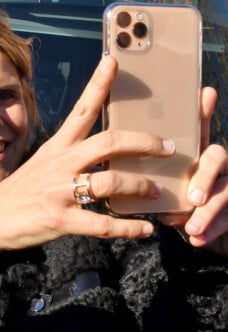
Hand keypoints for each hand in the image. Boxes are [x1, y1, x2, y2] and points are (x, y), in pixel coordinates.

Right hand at [0, 55, 172, 258]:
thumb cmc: (19, 191)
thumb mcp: (41, 164)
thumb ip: (69, 156)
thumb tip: (103, 153)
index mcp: (56, 147)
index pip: (81, 110)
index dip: (99, 85)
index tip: (114, 61)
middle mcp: (60, 164)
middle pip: (108, 143)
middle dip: (144, 142)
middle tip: (167, 147)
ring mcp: (60, 192)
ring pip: (111, 183)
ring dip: (140, 186)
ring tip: (155, 190)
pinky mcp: (60, 220)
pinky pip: (102, 224)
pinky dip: (128, 228)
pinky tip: (144, 229)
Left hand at [159, 87, 227, 255]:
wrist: (197, 232)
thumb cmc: (171, 202)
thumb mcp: (160, 184)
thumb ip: (147, 172)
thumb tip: (115, 168)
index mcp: (193, 154)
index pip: (198, 130)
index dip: (202, 113)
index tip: (203, 93)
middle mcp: (214, 165)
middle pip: (218, 157)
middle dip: (206, 176)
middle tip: (192, 196)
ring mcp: (226, 185)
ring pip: (227, 191)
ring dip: (209, 211)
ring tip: (190, 226)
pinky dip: (211, 231)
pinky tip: (196, 239)